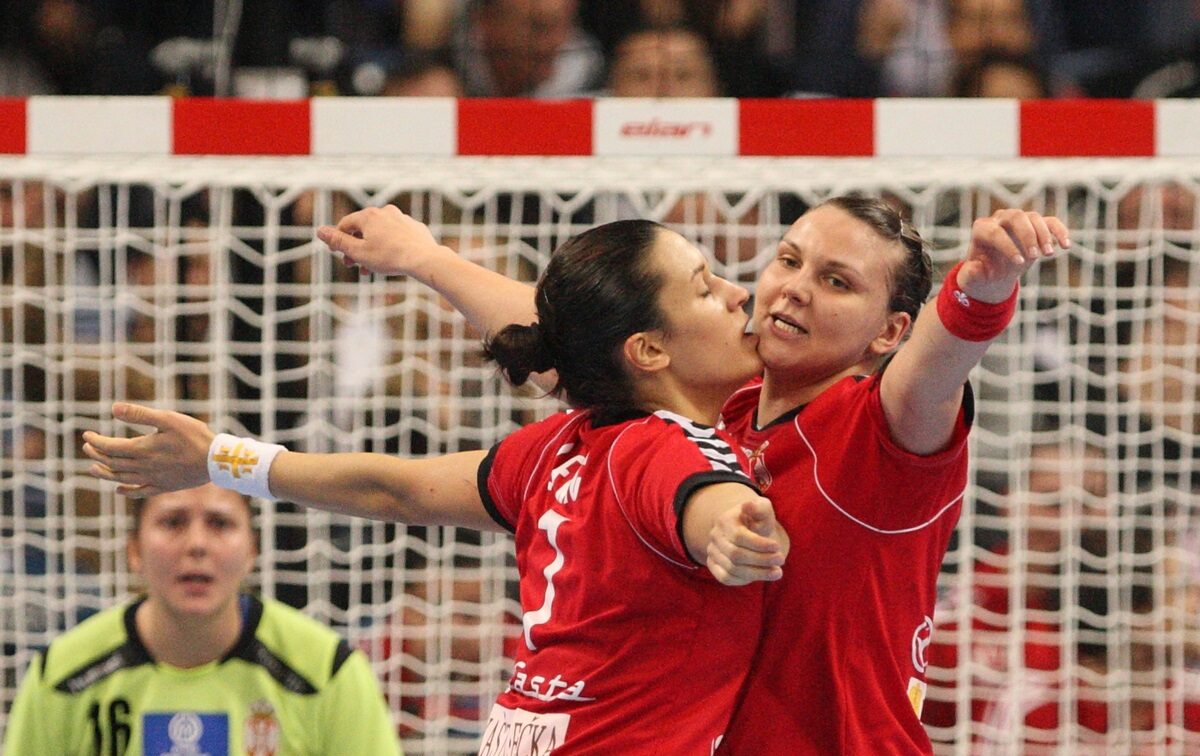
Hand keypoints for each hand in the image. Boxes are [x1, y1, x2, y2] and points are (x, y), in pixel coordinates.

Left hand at [82, 403, 214, 496]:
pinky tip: (118, 489)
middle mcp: (144, 467)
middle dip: (97, 454)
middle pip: (113, 463)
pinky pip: (140, 492)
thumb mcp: (168, 418)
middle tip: (87, 447)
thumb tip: (113, 408)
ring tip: (94, 468)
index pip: (110, 447)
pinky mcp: (164, 486)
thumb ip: (140, 414)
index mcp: (143, 449)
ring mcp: (153, 479)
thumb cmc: (194, 435)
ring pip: (121, 479)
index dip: (96, 442)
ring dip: (105, 473)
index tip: (86, 435)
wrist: (215, 460)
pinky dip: (126, 492)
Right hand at [316, 205, 447, 277]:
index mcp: (368, 215)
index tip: (337, 253)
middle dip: (355, 247)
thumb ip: (338, 241)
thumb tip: (320, 231)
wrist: (424, 259)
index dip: (338, 239)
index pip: (346, 225)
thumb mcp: (358, 252)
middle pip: (363, 229)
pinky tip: (390, 260)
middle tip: (352, 264)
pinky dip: (390, 246)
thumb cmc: (389, 257)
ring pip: (380, 233)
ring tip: (370, 268)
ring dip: (372, 249)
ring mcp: (401, 218)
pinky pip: (396, 236)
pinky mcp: (414, 227)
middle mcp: (385, 212)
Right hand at [705, 497, 789, 585]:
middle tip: (781, 559)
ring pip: (732, 569)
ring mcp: (712, 552)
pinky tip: (762, 576)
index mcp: (725, 520)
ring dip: (757, 573)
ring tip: (777, 572)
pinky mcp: (713, 565)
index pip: (739, 536)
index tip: (777, 547)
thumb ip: (759, 508)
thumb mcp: (762, 509)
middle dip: (761, 560)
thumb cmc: (756, 519)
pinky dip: (744, 580)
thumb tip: (748, 506)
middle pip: (735, 555)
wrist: (744, 528)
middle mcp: (715, 536)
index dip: (759, 544)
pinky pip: (726, 578)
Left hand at [959, 209, 1069, 301]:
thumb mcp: (973, 278)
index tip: (1019, 262)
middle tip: (1036, 257)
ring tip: (1048, 254)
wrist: (993, 273)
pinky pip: (1050, 222)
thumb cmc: (981, 274)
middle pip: (1016, 216)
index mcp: (981, 229)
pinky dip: (1059, 231)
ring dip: (1044, 234)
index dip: (1008, 246)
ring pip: (1034, 217)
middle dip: (1028, 235)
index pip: (995, 232)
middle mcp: (999, 219)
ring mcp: (1018, 221)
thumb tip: (975, 268)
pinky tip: (1066, 246)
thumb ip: (972, 274)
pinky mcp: (1034, 226)